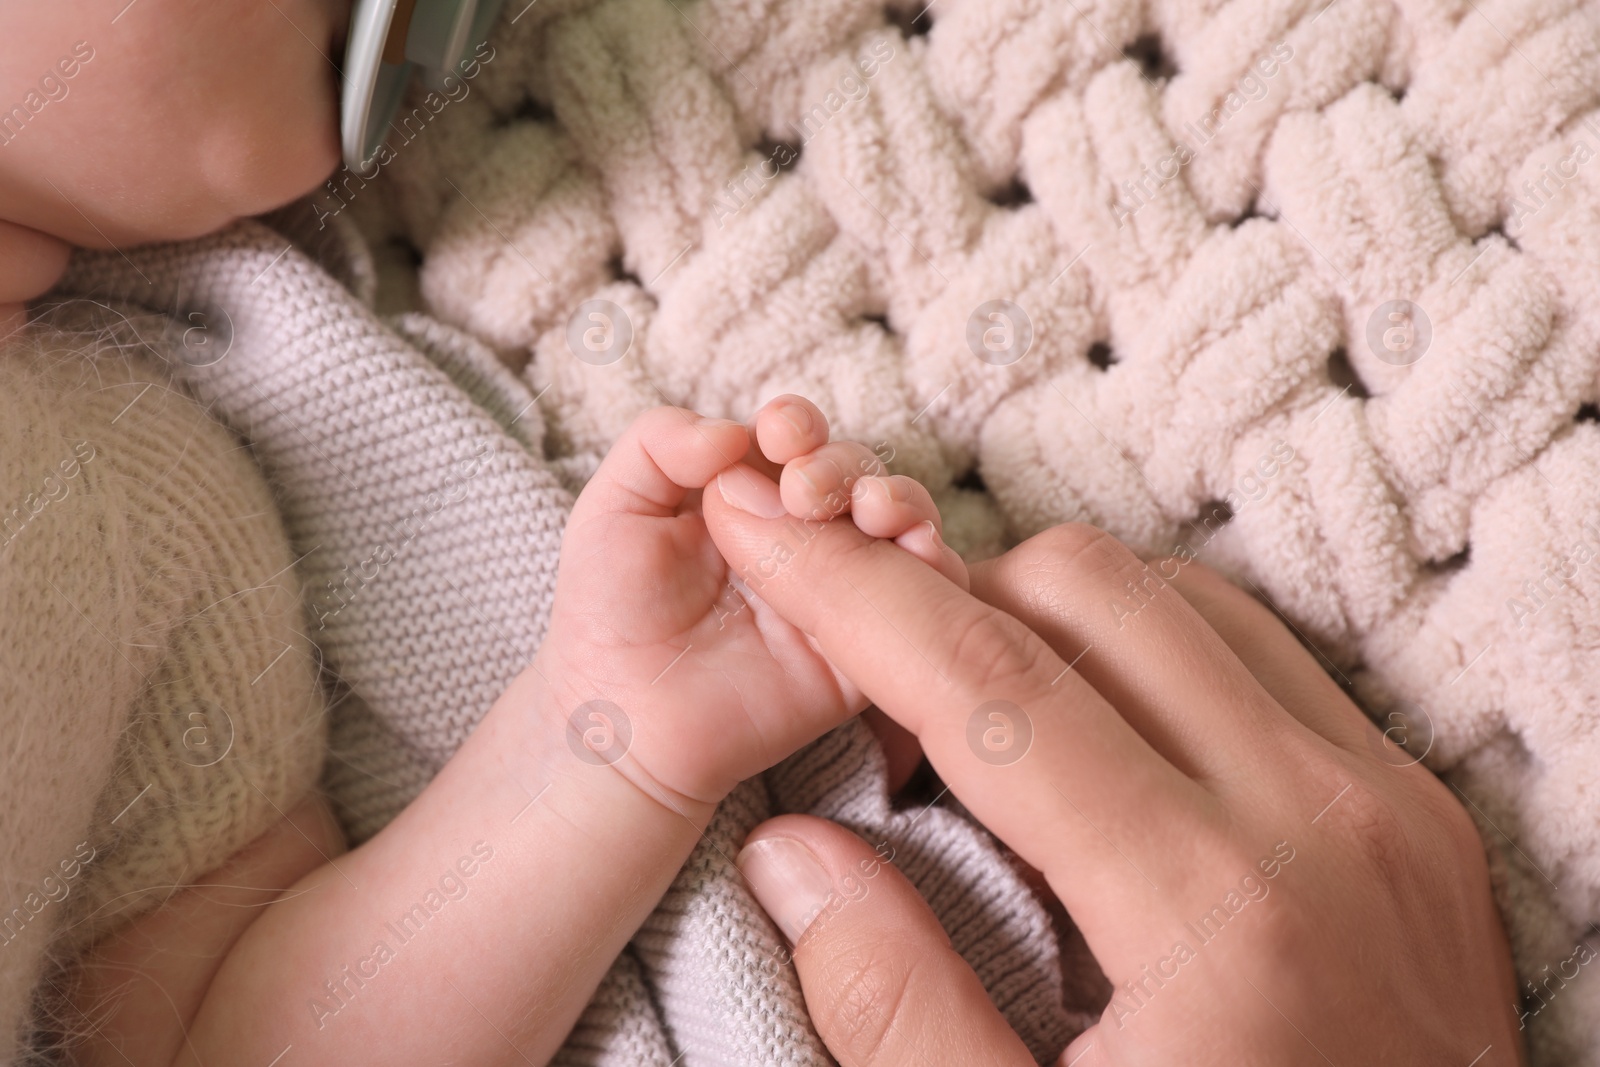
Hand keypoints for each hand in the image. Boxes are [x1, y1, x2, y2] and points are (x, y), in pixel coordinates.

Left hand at [532, 394, 954, 809]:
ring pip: (899, 523)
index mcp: (746, 494)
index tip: (778, 436)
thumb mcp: (611, 510)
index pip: (794, 440)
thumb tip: (738, 430)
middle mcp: (801, 535)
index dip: (796, 426)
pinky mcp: (864, 647)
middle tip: (804, 491)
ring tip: (869, 512)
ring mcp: (838, 589)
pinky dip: (934, 565)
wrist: (624, 719)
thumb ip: (659, 445)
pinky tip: (914, 550)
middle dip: (841, 464)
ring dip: (897, 500)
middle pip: (853, 473)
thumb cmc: (608, 614)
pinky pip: (922, 600)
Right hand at [701, 505, 1524, 1063]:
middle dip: (954, 604)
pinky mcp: (1418, 806)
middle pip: (1088, 593)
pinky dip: (1155, 652)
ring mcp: (1387, 800)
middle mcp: (1320, 817)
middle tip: (888, 702)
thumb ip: (897, 1006)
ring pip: (1181, 597)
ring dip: (1056, 622)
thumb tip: (794, 852)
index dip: (856, 596)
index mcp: (1214, 914)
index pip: (992, 683)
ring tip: (988, 720)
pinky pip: (1263, 652)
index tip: (770, 539)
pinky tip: (1102, 736)